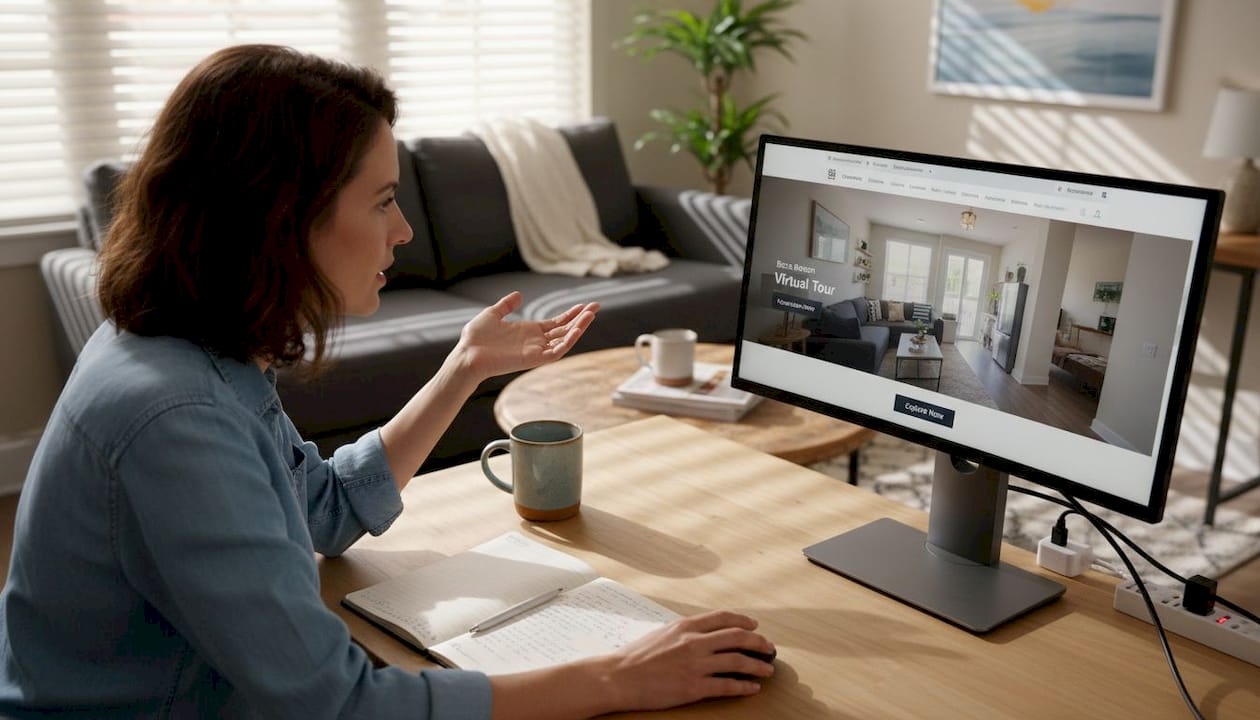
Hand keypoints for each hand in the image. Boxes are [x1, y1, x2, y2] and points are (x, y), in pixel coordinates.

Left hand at [456, 291, 598, 381]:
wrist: (467, 354)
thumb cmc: (475, 338)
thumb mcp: (492, 314)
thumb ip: (506, 305)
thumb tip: (518, 295)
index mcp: (529, 331)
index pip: (557, 323)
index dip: (571, 314)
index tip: (585, 305)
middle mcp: (536, 341)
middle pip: (565, 329)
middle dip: (581, 318)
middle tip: (597, 306)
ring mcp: (536, 350)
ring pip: (564, 340)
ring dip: (579, 328)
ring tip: (591, 314)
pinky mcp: (534, 359)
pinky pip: (556, 352)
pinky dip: (568, 342)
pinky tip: (577, 329)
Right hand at [601, 610, 774, 711]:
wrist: (619, 677)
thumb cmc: (635, 657)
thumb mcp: (661, 633)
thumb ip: (683, 632)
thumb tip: (702, 634)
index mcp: (685, 626)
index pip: (723, 618)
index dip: (743, 621)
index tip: (754, 625)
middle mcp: (694, 642)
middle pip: (737, 637)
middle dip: (758, 642)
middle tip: (769, 647)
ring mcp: (695, 665)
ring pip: (737, 661)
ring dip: (757, 665)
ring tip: (767, 669)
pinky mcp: (694, 687)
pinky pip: (727, 686)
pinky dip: (744, 686)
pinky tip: (752, 688)